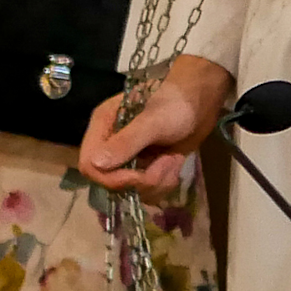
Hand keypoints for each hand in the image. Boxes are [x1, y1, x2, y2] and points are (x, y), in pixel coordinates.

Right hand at [80, 54, 232, 197]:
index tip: (138, 177)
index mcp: (103, 128)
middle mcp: (110, 145)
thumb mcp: (153, 121)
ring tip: (173, 160)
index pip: (88, 165)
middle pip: (110, 182)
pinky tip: (175, 164)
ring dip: (157, 181)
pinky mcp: (146, 167)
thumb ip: (126, 142)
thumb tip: (95, 165)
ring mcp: (128, 158)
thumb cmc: (176, 102)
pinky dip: (164, 182)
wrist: (202, 100)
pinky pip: (148, 190)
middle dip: (141, 181)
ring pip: (131, 190)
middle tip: (166, 164)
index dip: (111, 178)